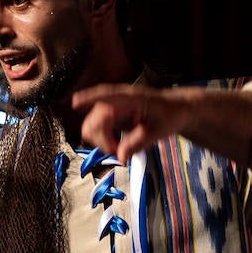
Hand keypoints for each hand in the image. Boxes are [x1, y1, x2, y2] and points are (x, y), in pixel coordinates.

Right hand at [71, 84, 185, 162]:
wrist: (176, 110)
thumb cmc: (169, 115)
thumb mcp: (157, 132)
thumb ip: (137, 143)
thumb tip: (120, 156)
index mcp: (131, 98)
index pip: (107, 96)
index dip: (89, 98)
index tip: (76, 103)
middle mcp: (118, 100)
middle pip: (95, 118)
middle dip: (100, 139)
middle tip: (117, 153)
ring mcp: (113, 107)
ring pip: (92, 124)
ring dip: (100, 140)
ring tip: (118, 150)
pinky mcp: (111, 115)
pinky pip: (98, 128)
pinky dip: (103, 140)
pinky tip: (115, 145)